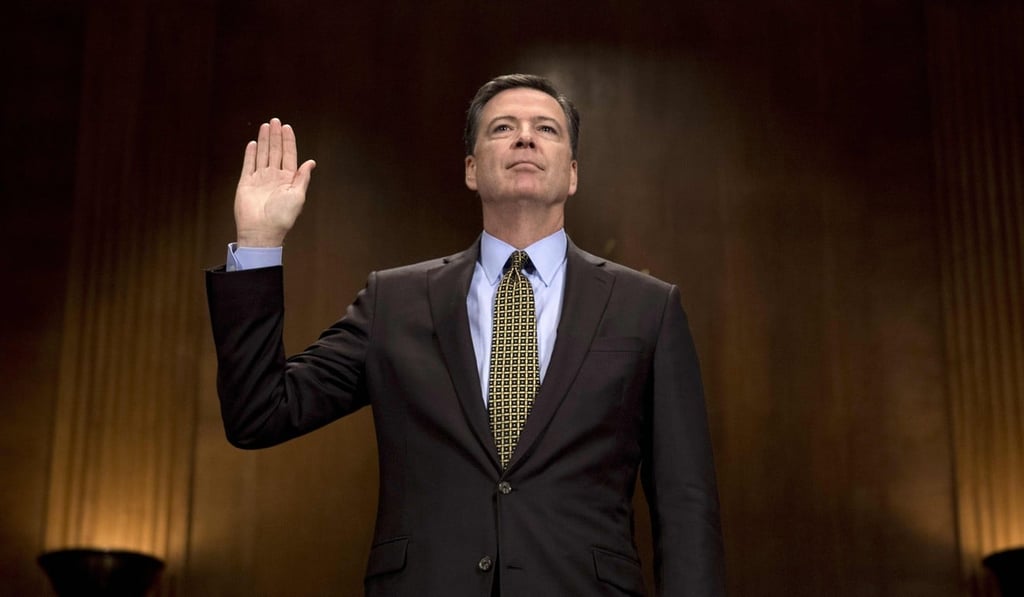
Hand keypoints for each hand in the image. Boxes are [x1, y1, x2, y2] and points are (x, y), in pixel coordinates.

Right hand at [234, 117, 315, 246]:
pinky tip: (253, 143)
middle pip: (275, 151)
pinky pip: (248, 165)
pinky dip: (250, 154)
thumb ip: (302, 178)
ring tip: (265, 126)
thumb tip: (311, 162)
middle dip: (276, 136)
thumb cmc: (282, 217)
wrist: (261, 230)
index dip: (288, 141)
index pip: (289, 155)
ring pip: (262, 154)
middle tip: (275, 121)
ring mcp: (260, 179)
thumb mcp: (298, 196)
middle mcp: (274, 177)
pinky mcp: (246, 182)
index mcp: (288, 180)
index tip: (287, 128)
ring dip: (264, 140)